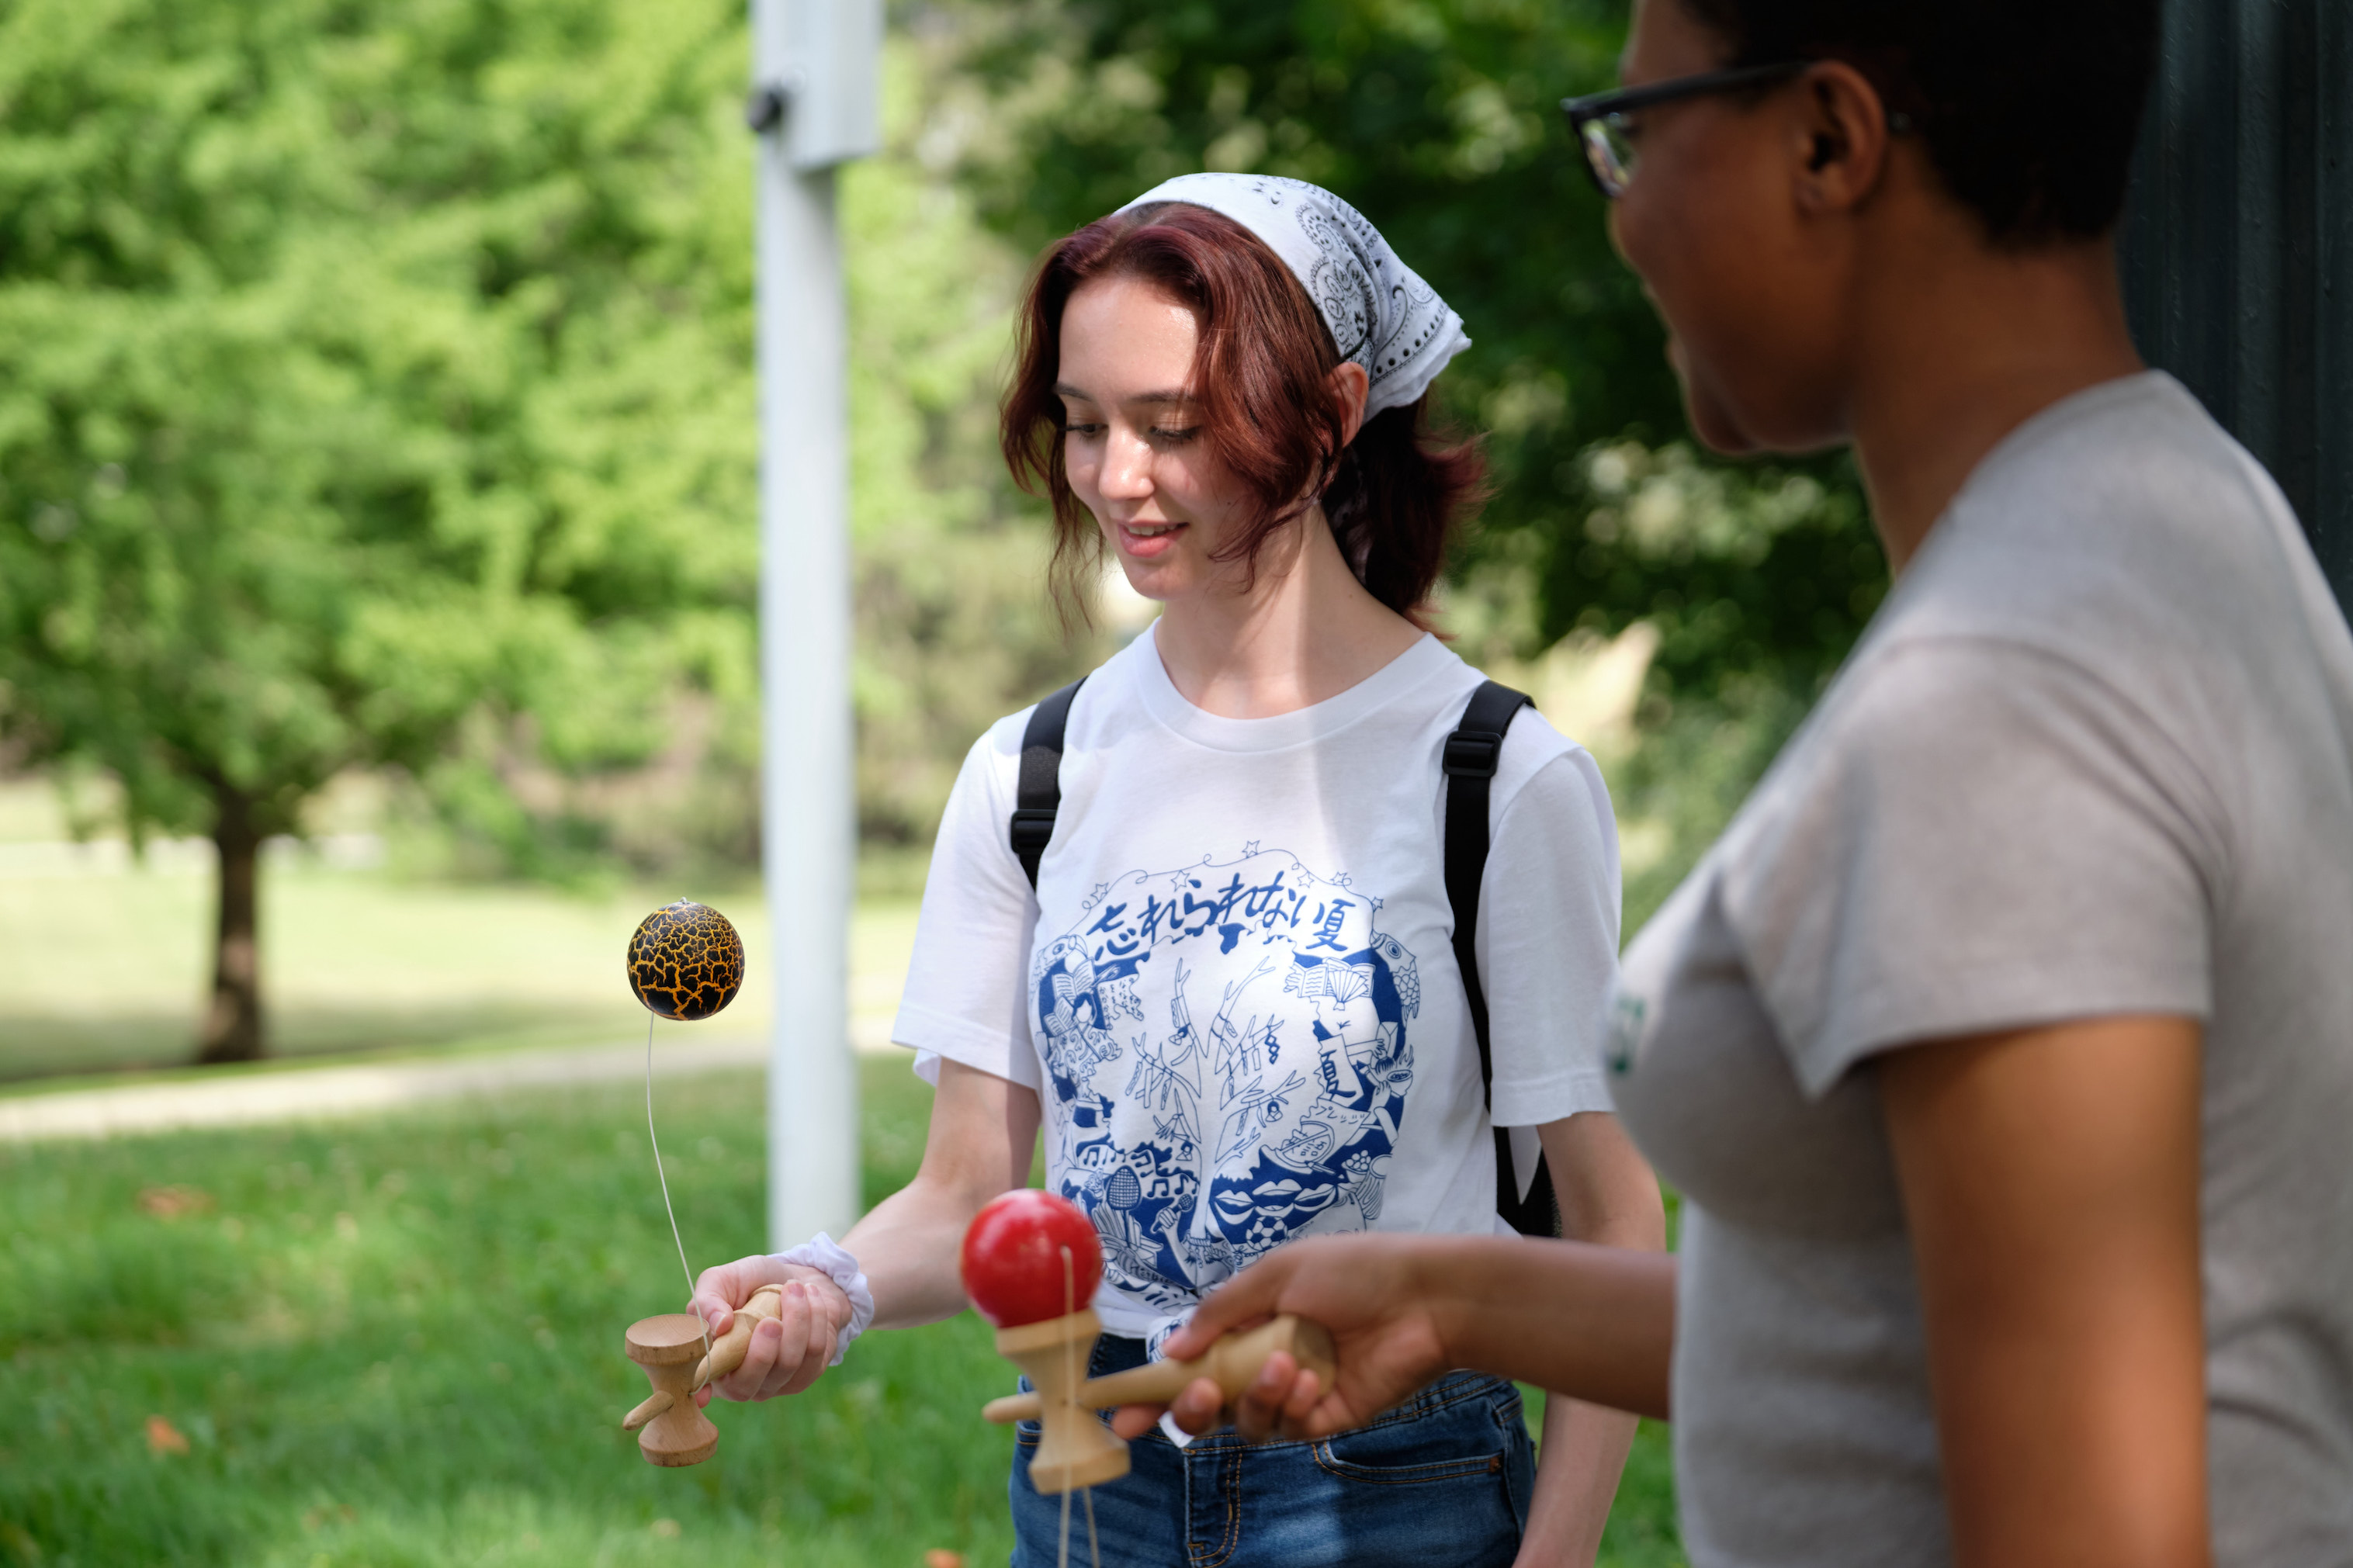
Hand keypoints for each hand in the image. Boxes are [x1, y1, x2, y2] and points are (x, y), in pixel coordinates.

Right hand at [687, 1254, 852, 1404]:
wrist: (797, 1280)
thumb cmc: (751, 1283)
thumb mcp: (722, 1280)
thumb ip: (708, 1298)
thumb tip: (718, 1325)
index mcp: (712, 1361)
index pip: (703, 1386)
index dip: (702, 1391)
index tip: (706, 1391)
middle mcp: (740, 1381)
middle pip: (748, 1384)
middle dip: (763, 1351)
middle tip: (772, 1320)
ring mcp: (774, 1383)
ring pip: (787, 1365)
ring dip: (796, 1319)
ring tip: (795, 1287)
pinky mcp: (805, 1375)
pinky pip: (815, 1353)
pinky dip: (815, 1318)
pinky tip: (811, 1297)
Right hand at [1109, 1234, 1456, 1443]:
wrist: (1424, 1297)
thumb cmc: (1354, 1271)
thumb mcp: (1276, 1274)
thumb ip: (1220, 1313)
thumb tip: (1170, 1350)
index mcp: (1247, 1325)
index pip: (1190, 1364)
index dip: (1153, 1390)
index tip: (1116, 1411)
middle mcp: (1264, 1363)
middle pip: (1208, 1407)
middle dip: (1192, 1409)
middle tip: (1202, 1392)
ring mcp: (1294, 1395)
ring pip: (1245, 1423)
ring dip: (1255, 1399)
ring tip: (1284, 1366)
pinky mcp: (1325, 1419)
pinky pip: (1288, 1430)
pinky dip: (1292, 1407)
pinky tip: (1313, 1380)